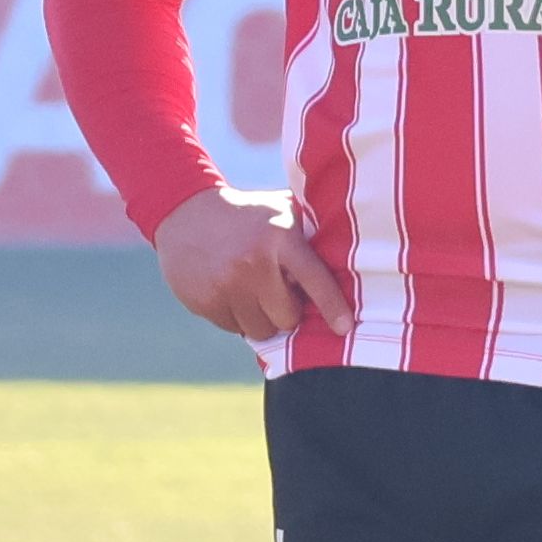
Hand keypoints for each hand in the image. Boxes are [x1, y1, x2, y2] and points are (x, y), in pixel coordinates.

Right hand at [154, 185, 343, 341]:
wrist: (185, 211)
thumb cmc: (248, 215)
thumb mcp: (281, 212)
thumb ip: (312, 232)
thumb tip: (357, 254)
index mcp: (280, 237)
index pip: (315, 279)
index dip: (332, 306)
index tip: (345, 327)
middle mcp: (253, 262)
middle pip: (287, 318)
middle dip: (286, 310)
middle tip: (278, 290)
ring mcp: (226, 284)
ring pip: (260, 330)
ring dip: (261, 317)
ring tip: (252, 289)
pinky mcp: (204, 300)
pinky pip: (233, 329)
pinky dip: (236, 316)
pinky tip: (229, 289)